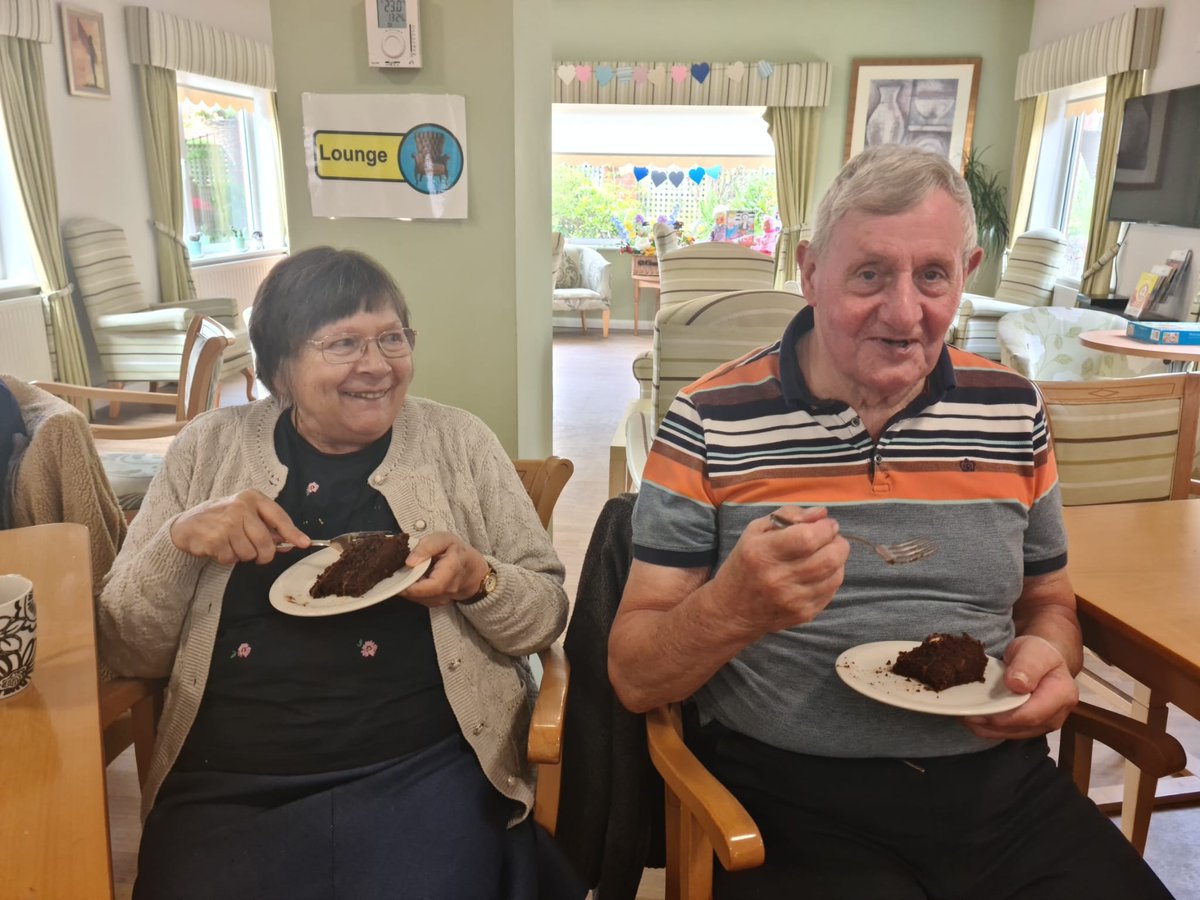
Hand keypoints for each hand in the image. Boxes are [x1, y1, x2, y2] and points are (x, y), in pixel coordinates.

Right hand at [169, 490, 308, 564]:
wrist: (187, 524)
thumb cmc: (221, 519)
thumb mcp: (245, 515)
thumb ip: (267, 527)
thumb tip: (290, 543)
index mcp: (252, 497)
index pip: (279, 517)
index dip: (293, 533)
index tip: (304, 543)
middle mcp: (240, 507)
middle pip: (265, 543)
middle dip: (264, 555)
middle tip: (257, 555)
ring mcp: (226, 522)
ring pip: (249, 554)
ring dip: (242, 556)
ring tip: (231, 544)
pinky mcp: (214, 538)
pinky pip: (231, 559)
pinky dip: (227, 558)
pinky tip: (219, 547)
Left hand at [400, 531, 490, 608]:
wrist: (472, 570)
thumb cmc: (457, 552)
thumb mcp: (444, 539)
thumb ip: (427, 546)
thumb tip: (409, 562)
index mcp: (453, 569)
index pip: (434, 585)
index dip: (414, 587)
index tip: (398, 581)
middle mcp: (449, 589)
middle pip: (422, 594)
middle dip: (405, 586)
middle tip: (395, 574)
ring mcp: (443, 599)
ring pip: (418, 598)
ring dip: (407, 588)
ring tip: (404, 574)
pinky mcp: (436, 603)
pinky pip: (419, 599)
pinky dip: (411, 591)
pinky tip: (411, 580)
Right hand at [711, 506, 847, 636]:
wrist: (732, 610)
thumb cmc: (745, 564)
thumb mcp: (755, 531)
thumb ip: (788, 515)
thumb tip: (822, 513)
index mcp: (762, 553)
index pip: (808, 538)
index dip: (825, 528)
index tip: (827, 524)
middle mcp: (778, 578)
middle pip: (829, 558)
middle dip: (838, 542)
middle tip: (831, 537)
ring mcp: (792, 600)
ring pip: (835, 575)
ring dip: (837, 559)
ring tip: (825, 553)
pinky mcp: (804, 614)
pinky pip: (831, 591)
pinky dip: (832, 577)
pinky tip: (819, 572)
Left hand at [962, 635, 1078, 739]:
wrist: (1042, 659)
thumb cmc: (1038, 653)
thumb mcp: (1033, 650)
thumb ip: (1028, 665)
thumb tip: (1016, 684)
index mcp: (1062, 694)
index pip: (1032, 714)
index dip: (1005, 718)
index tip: (981, 713)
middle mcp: (1057, 715)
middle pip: (1023, 727)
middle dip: (993, 725)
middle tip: (967, 717)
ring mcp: (1046, 723)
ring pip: (1015, 733)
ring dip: (990, 730)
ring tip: (968, 719)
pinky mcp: (1033, 727)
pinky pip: (1012, 732)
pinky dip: (992, 729)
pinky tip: (976, 722)